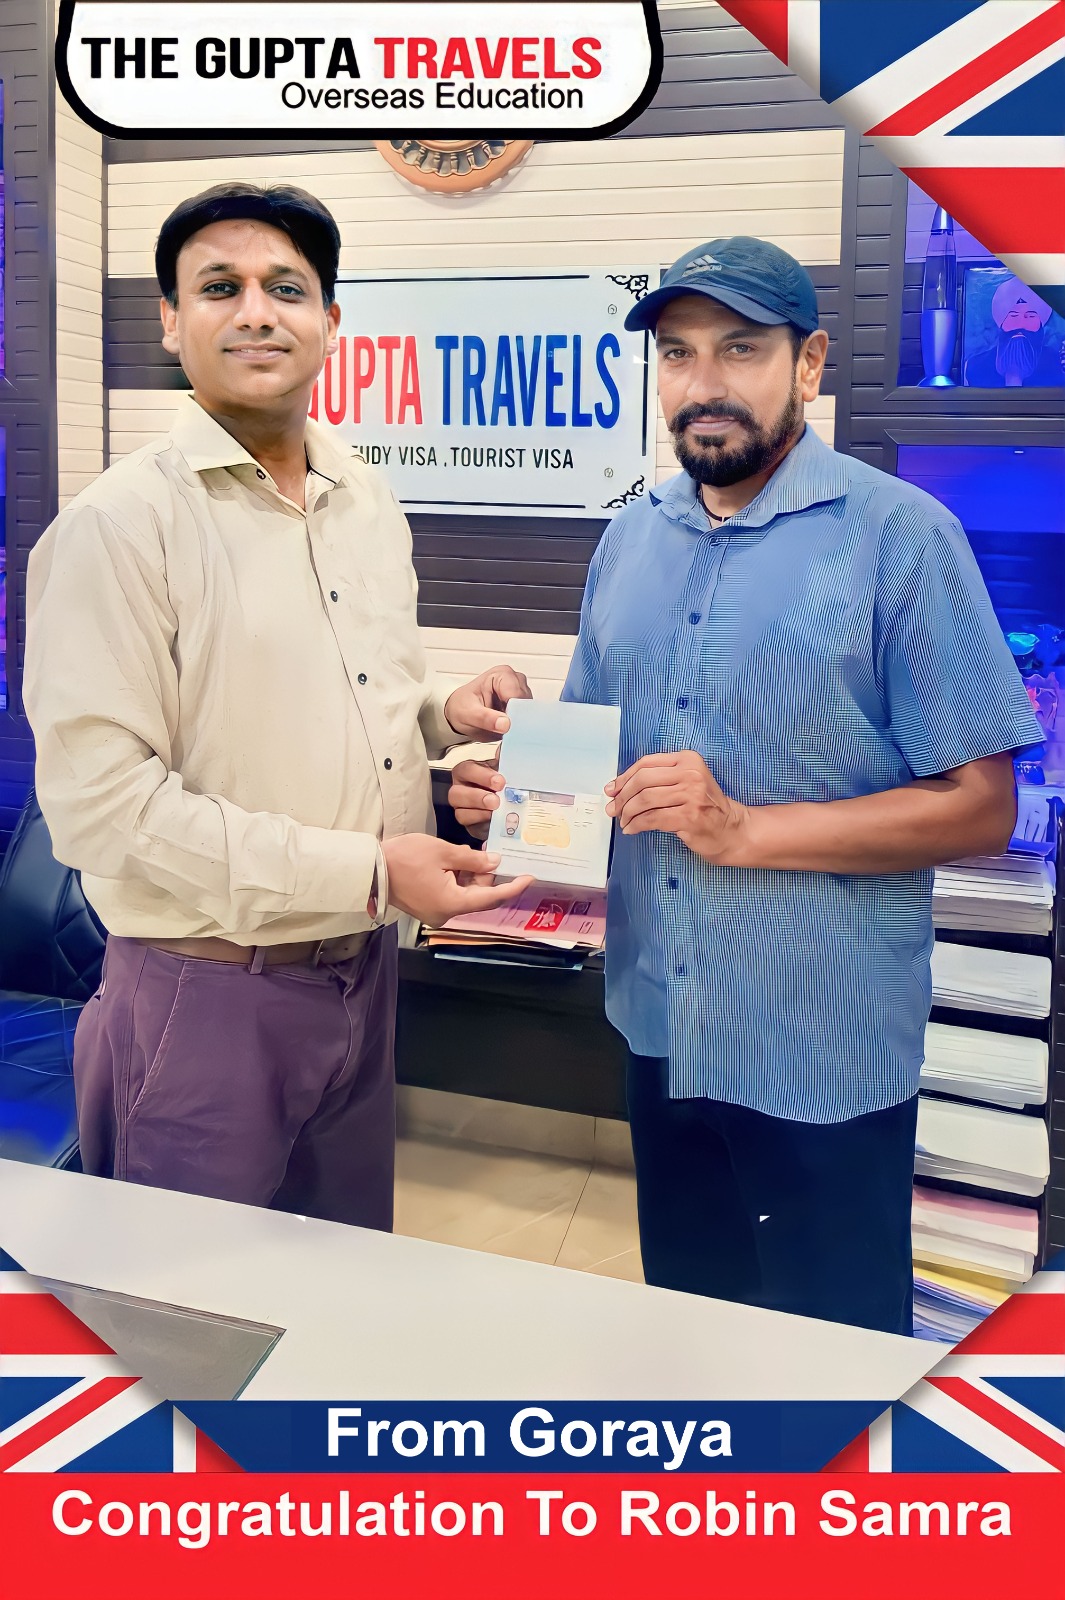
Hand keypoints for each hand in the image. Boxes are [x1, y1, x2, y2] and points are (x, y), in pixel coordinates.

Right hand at [382, 833, 532, 924]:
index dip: (512, 887)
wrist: (370, 869)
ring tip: (472, 854)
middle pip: (479, 896)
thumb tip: (494, 863)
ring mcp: (436, 912)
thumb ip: (472, 858)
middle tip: (492, 853)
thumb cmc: (403, 858)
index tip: (529, 878)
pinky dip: (459, 880)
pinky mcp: (428, 907)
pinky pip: (452, 895)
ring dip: (472, 876)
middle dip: (488, 875)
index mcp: (453, 903)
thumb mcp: (442, 851)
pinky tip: (458, 863)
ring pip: (465, 895)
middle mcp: (446, 913)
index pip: (492, 897)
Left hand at [444, 664, 531, 738]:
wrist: (458, 712)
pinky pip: (528, 717)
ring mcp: (519, 692)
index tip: (506, 725)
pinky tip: (507, 726)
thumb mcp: (468, 714)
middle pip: (526, 702)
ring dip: (518, 722)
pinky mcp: (522, 704)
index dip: (513, 712)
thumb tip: (505, 724)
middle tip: (502, 726)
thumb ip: (486, 719)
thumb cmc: (462, 707)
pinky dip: (519, 724)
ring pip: (529, 711)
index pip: (517, 694)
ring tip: (501, 725)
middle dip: (516, 717)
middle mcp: (514, 680)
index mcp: (501, 674)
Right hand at [447, 754, 503, 839]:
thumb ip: (505, 758)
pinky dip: (482, 827)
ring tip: (495, 812)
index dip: (481, 776)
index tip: (500, 782)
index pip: (466, 770)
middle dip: (477, 797)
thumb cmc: (505, 782)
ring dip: (478, 813)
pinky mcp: (470, 826)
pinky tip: (494, 824)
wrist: (512, 802)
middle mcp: (460, 790)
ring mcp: (462, 809)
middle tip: (495, 800)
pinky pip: (470, 829)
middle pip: (456, 794)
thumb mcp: (506, 768)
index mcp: (468, 771)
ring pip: (460, 813)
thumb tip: (506, 748)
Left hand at [606, 751, 750, 863]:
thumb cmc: (704, 807)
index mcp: (688, 759)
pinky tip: (632, 829)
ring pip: (645, 800)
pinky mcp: (689, 816)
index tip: (612, 789)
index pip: (646, 763)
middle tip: (614, 809)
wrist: (731, 829)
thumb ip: (659, 780)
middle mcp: (691, 773)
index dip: (624, 777)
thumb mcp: (686, 782)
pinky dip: (637, 825)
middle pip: (642, 780)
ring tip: (624, 821)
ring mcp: (692, 795)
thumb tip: (618, 788)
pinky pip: (652, 819)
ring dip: (628, 813)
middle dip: (623, 797)